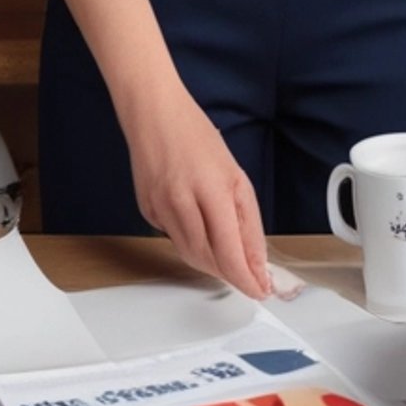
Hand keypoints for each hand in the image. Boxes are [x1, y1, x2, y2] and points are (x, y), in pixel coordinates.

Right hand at [121, 88, 272, 299]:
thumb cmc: (197, 136)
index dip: (246, 278)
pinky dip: (190, 244)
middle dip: (230, 274)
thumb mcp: (235, 175)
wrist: (153, 114)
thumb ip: (247, 220)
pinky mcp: (145, 210)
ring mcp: (159, 208)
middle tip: (249, 279)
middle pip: (208, 258)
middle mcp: (181, 202)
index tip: (260, 290)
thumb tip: (256, 260)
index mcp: (211, 189)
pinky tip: (201, 233)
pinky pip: (173, 238)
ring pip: (188, 254)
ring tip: (229, 261)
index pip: (230, 251)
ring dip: (211, 264)